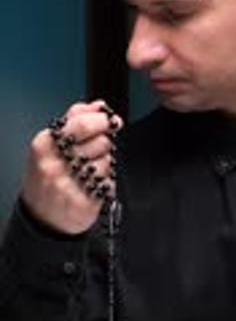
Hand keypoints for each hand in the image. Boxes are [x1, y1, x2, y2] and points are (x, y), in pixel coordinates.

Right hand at [22, 100, 122, 234]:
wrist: (42, 216)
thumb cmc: (48, 175)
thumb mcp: (51, 144)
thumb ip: (73, 120)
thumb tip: (98, 105)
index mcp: (45, 145)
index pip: (82, 122)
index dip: (102, 120)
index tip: (109, 120)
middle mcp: (54, 164)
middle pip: (100, 141)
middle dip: (106, 140)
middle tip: (102, 143)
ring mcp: (68, 185)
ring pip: (107, 161)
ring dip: (106, 163)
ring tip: (91, 169)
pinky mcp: (84, 202)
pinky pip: (109, 182)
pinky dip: (106, 181)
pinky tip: (93, 184)